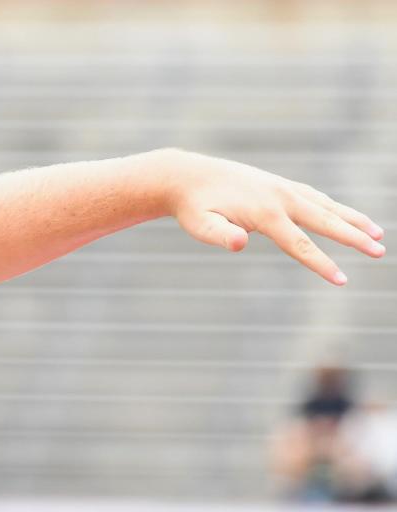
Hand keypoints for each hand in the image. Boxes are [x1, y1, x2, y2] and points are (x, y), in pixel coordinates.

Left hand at [162, 148, 384, 283]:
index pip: (300, 244)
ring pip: (327, 205)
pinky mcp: (280, 185)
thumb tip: (239, 244)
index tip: (342, 281)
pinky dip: (334, 207)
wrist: (188, 176)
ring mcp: (283, 188)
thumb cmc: (193, 206)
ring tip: (377, 234)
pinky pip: (315, 197)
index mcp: (265, 213)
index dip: (322, 264)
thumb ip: (219, 236)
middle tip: (380, 252)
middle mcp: (281, 197)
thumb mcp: (199, 225)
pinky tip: (345, 216)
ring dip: (353, 219)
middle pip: (325, 221)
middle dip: (354, 238)